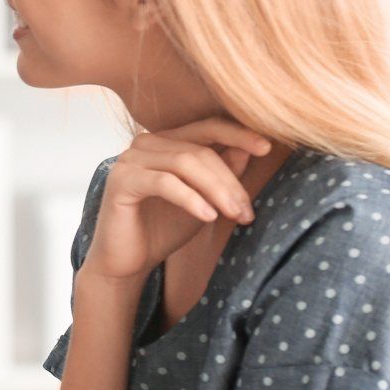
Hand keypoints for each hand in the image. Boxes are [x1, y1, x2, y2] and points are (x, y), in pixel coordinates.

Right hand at [83, 118, 272, 282]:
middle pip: (200, 150)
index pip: (207, 127)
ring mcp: (130, 159)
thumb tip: (250, 147)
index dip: (238, 134)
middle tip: (247, 211)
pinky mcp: (121, 181)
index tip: (267, 148)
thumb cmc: (163, 229)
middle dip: (230, 181)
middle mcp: (145, 143)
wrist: (126, 262)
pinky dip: (191, 199)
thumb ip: (222, 173)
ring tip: (233, 215)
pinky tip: (208, 217)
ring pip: (185, 163)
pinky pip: (165, 183)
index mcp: (166, 141)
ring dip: (216, 190)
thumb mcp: (204, 200)